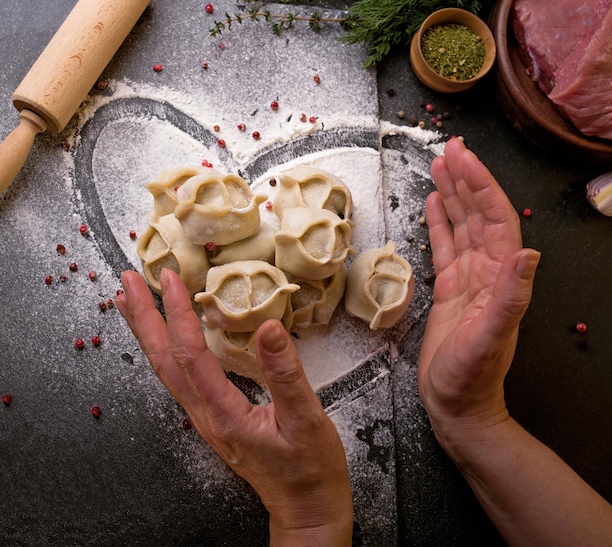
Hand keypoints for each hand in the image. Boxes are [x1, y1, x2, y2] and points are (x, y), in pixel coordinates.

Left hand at [116, 268, 352, 545]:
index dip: (179, 314)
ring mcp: (205, 418)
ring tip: (131, 302)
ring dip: (147, 332)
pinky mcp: (212, 417)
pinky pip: (178, 378)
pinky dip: (164, 350)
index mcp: (225, 413)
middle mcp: (205, 415)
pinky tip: (164, 338)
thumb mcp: (306, 418)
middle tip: (128, 281)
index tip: (171, 280)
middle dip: (144, 318)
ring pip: (165, 370)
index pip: (191, 355)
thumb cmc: (309, 468)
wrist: (305, 506)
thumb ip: (285, 373)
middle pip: (163, 361)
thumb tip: (268, 327)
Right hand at [418, 138, 540, 444]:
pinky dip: (440, 221)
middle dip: (466, 178)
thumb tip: (529, 253)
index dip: (480, 185)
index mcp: (500, 276)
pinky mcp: (449, 288)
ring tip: (440, 165)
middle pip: (478, 213)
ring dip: (453, 193)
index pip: (494, 218)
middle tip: (450, 148)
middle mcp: (487, 270)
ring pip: (462, 224)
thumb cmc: (471, 376)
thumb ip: (511, 296)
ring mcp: (468, 277)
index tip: (462, 158)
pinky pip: (445, 245)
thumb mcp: (490, 338)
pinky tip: (434, 203)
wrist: (457, 404)